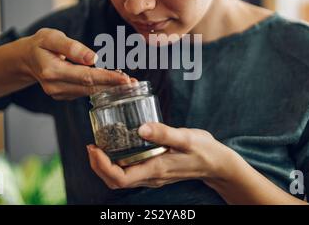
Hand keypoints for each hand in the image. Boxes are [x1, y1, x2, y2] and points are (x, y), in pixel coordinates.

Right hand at [22, 28, 132, 100]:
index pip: (86, 76)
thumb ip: (72, 47)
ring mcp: (59, 93)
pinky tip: (112, 81)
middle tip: (135, 84)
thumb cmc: (40, 44)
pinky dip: (99, 87)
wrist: (26, 59)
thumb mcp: (51, 37)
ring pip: (89, 91)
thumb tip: (94, 58)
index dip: (107, 78)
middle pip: (90, 87)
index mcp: (52, 71)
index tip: (125, 79)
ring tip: (128, 82)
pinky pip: (85, 92)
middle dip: (114, 85)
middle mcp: (55, 86)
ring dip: (109, 87)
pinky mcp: (64, 95)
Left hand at [87, 122, 228, 188]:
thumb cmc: (204, 150)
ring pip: (121, 178)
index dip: (101, 166)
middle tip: (91, 145)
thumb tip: (141, 128)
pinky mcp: (155, 171)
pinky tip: (117, 146)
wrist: (217, 164)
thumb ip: (164, 133)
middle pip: (115, 181)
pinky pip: (129, 172)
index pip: (120, 178)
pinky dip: (117, 163)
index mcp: (156, 169)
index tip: (94, 148)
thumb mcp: (186, 138)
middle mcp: (151, 176)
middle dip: (97, 166)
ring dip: (105, 165)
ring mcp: (152, 176)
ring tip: (99, 145)